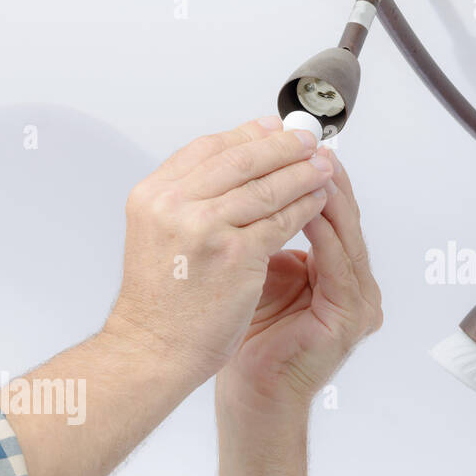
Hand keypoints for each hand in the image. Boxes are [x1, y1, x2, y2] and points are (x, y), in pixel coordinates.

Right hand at [104, 115, 332, 383]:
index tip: (272, 128)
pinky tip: (317, 201)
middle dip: (281, 146)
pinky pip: (281, 220)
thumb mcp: (155, 234)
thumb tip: (232, 170)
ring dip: (301, 173)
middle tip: (307, 140)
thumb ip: (185, 201)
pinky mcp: (237, 254)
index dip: (246, 135)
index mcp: (153, 196)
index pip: (207, 149)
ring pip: (266, 187)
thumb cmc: (158, 302)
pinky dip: (304, 206)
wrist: (153, 348)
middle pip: (240, 160)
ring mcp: (206, 228)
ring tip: (322, 167)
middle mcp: (175, 205)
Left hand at [216, 124, 383, 416]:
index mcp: (331, 268)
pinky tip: (307, 208)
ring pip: (345, 233)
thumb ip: (257, 230)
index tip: (284, 140)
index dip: (304, 172)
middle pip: (341, 213)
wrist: (248, 391)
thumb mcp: (250, 270)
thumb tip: (236, 179)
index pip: (324, 207)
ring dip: (325, 197)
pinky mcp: (352, 317)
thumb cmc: (243, 337)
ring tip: (305, 166)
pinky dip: (324, 233)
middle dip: (319, 175)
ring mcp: (358, 300)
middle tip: (301, 142)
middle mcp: (351, 280)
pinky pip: (339, 264)